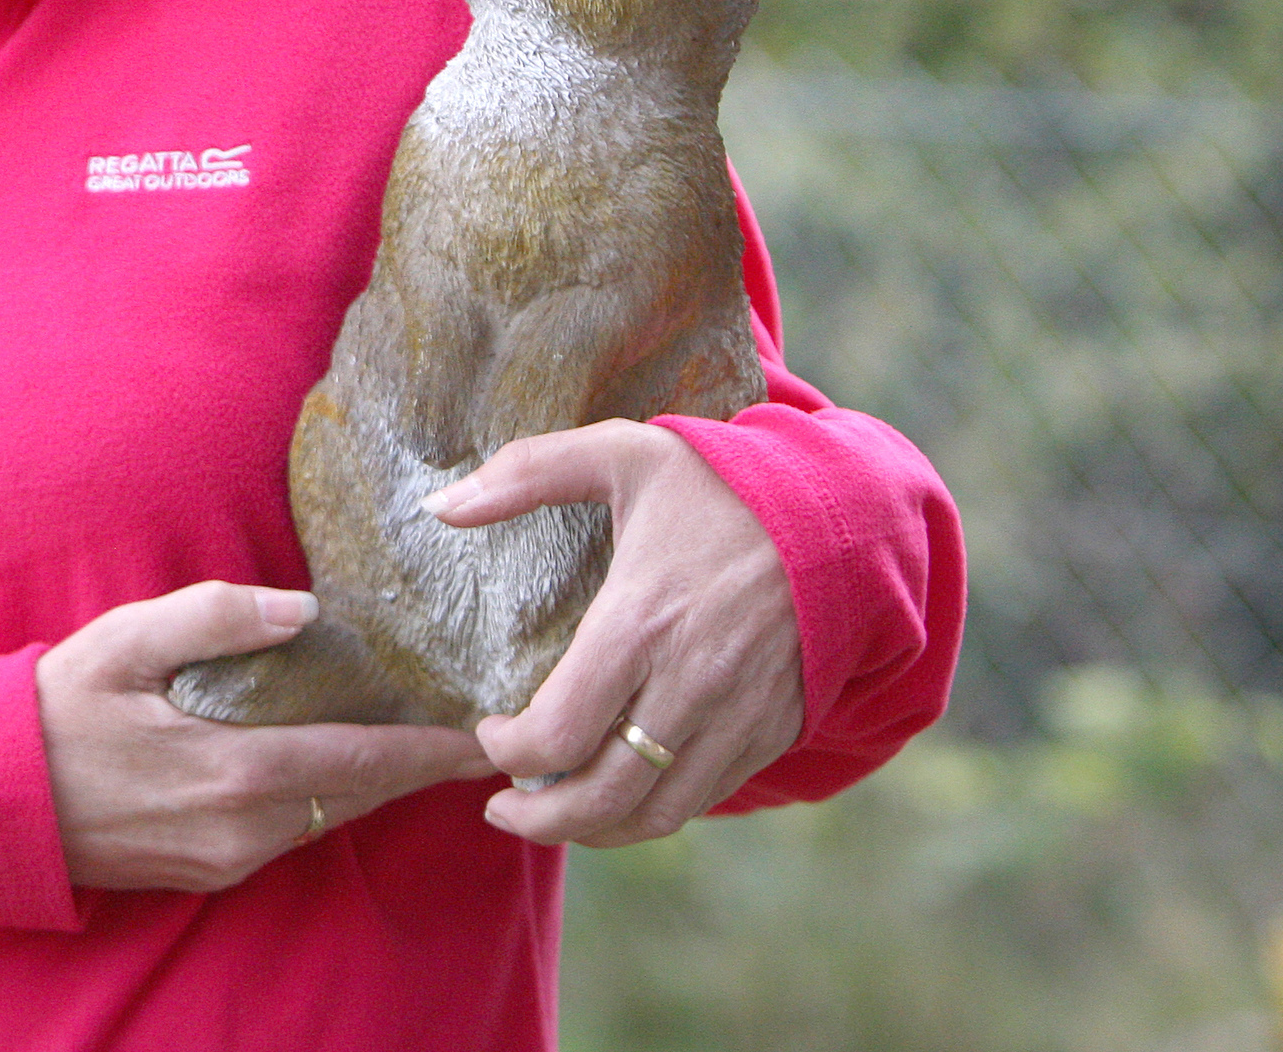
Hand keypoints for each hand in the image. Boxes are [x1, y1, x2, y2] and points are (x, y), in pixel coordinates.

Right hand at [37, 581, 493, 890]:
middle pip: (358, 796)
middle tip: (469, 725)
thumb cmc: (50, 711)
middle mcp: (242, 829)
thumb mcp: (122, 642)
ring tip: (413, 736)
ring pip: (327, 818)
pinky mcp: (208, 872)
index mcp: (233, 769)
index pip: (362, 761)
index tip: (488, 733)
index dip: (431, 750)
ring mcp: (225, 859)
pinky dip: (324, 798)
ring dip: (370, 781)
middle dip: (415, 764)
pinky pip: (290, 833)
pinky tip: (331, 761)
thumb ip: (212, 616)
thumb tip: (300, 609)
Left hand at [431, 420, 802, 847]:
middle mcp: (691, 684)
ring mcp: (737, 717)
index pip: (558, 732)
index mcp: (641, 623)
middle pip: (603, 794)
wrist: (843, 514)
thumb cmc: (723, 483)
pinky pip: (705, 797)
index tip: (487, 732)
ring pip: (656, 812)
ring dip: (595, 830)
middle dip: (540, 819)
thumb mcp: (622, 453)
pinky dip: (653, 814)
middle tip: (501, 808)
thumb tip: (439, 504)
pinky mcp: (772, 730)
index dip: (508, 751)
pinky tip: (618, 797)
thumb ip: (526, 472)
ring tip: (552, 816)